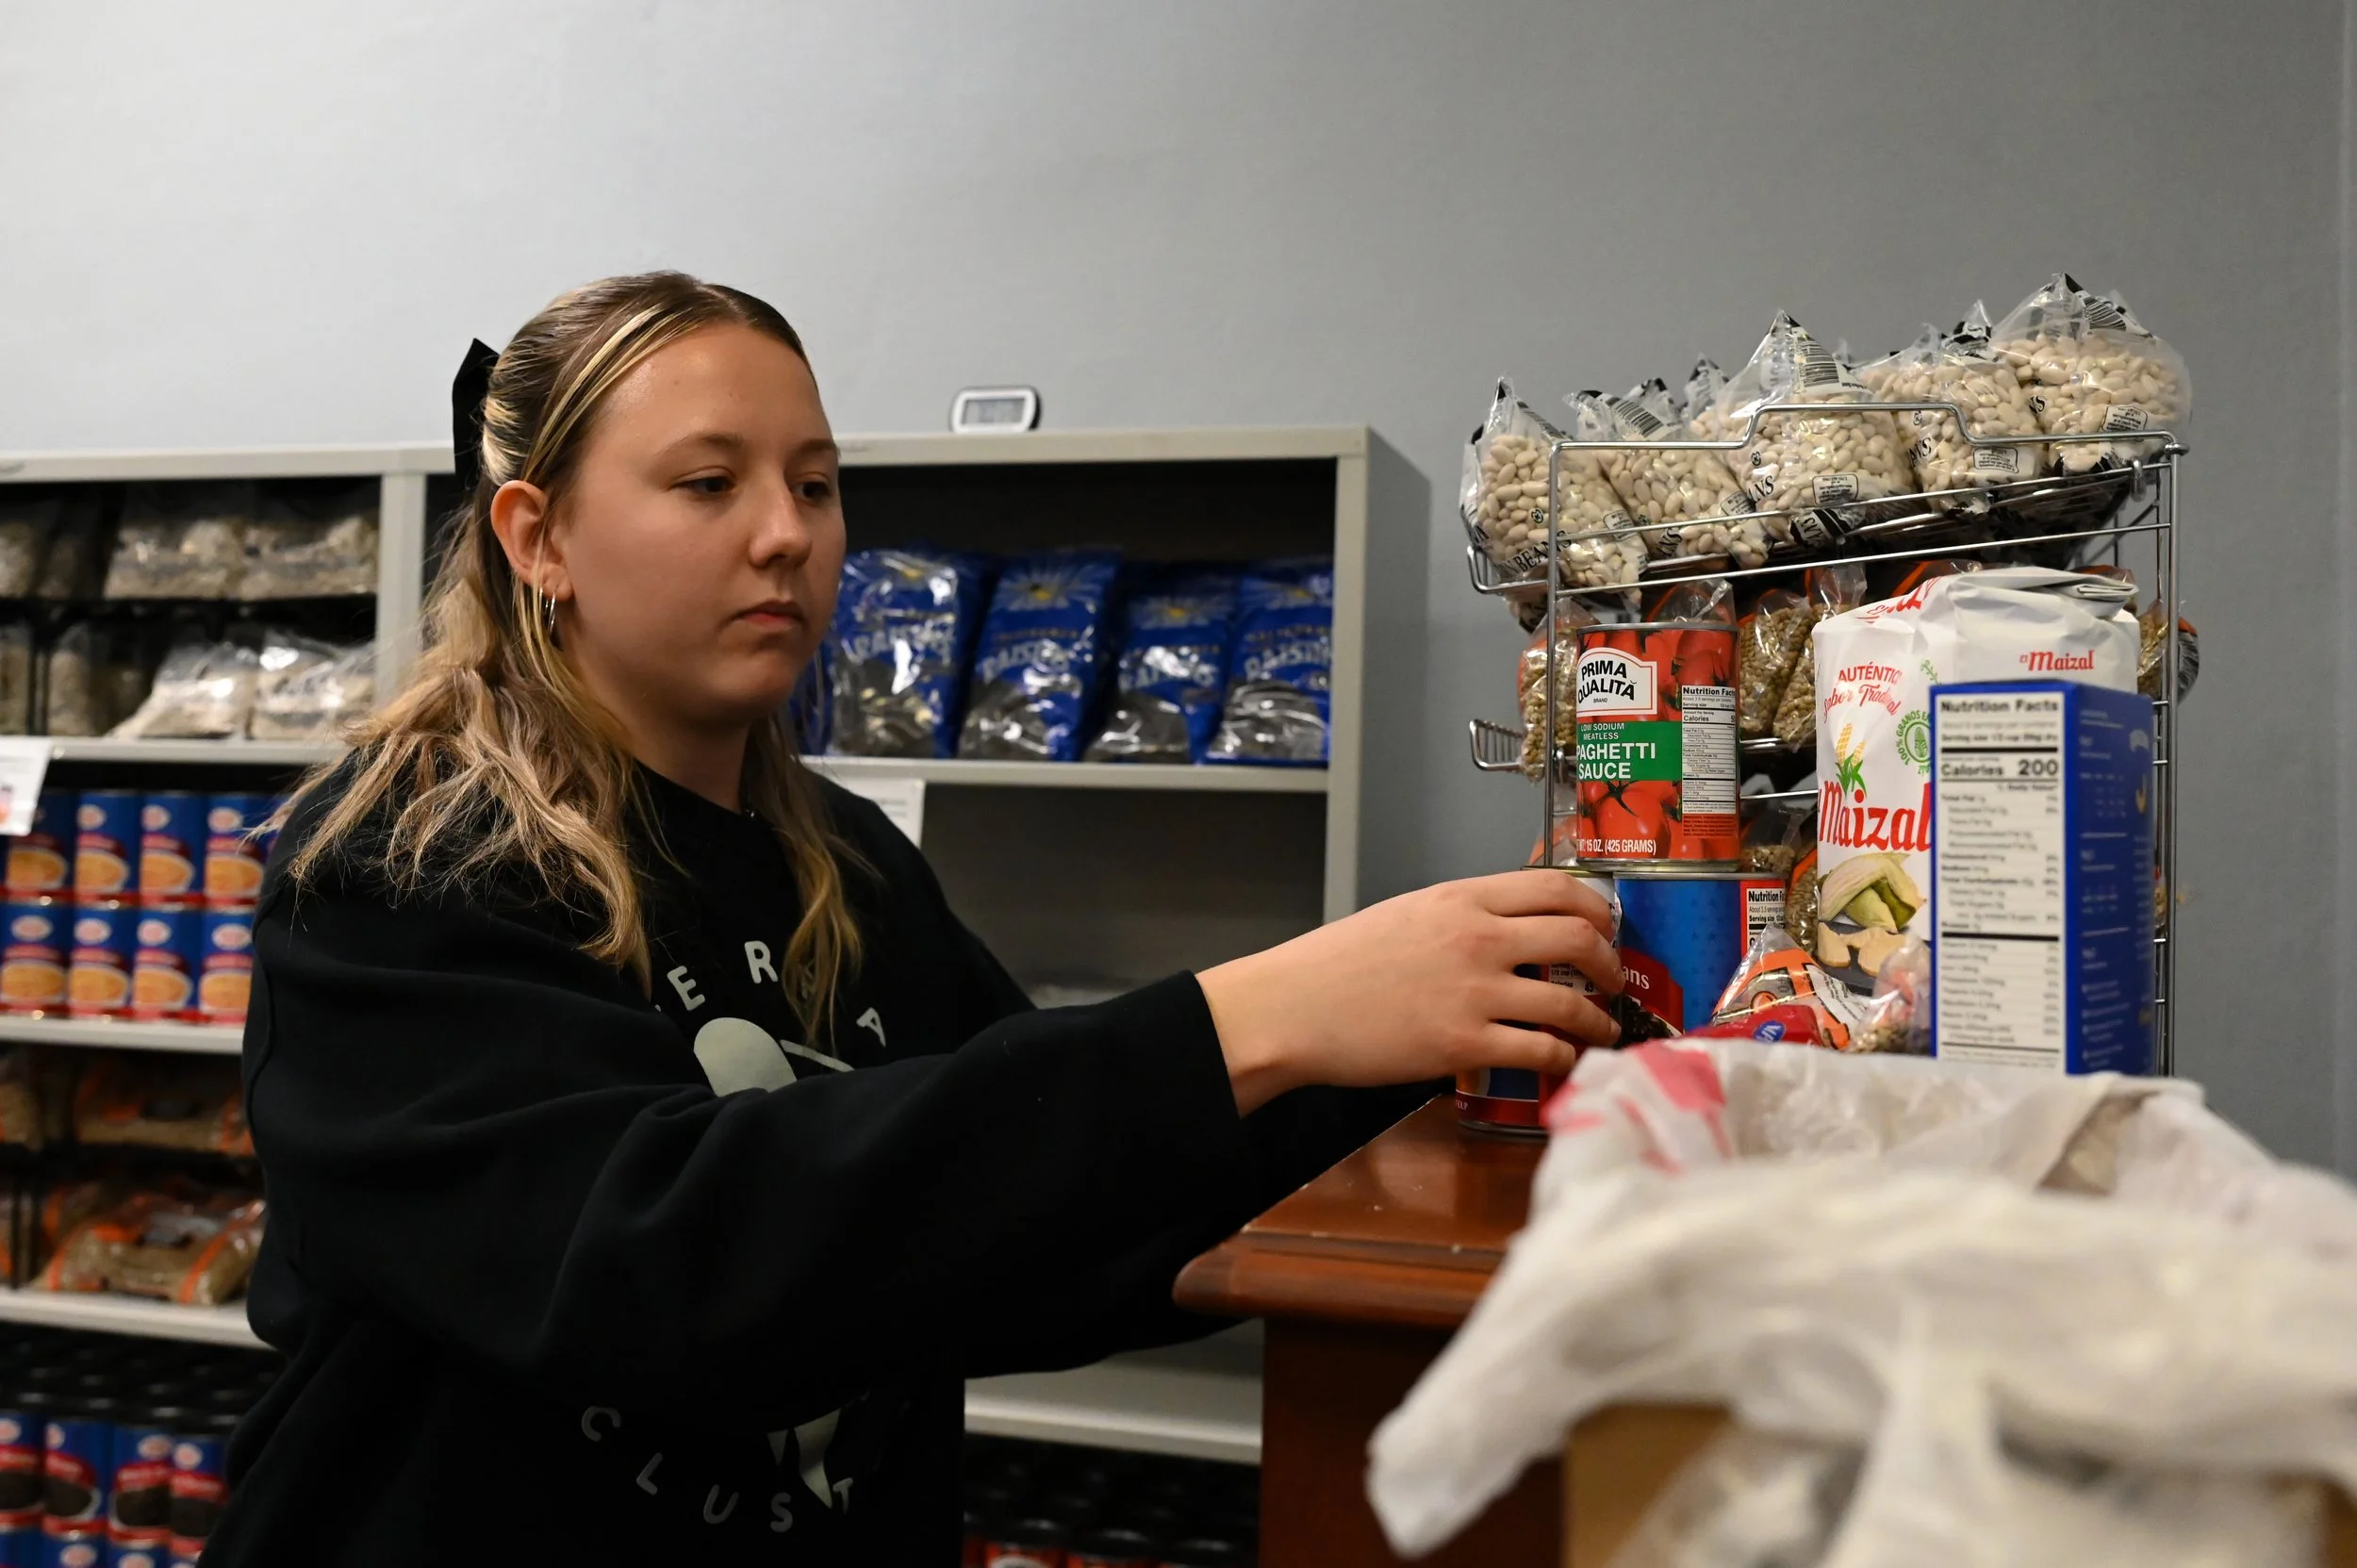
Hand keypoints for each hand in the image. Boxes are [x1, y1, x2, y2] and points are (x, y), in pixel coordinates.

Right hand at [1196, 869, 1621, 1115]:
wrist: (1294, 1007)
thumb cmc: (1336, 964)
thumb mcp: (1406, 914)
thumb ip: (1461, 916)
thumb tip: (1508, 931)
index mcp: (1461, 899)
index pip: (1556, 887)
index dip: (1596, 907)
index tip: (1605, 926)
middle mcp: (1478, 938)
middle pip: (1579, 937)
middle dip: (1610, 962)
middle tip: (1613, 978)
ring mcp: (1475, 992)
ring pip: (1570, 1000)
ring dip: (1598, 1018)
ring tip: (1602, 1029)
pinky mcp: (1464, 1044)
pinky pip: (1540, 1049)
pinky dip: (1563, 1057)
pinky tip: (1563, 1060)